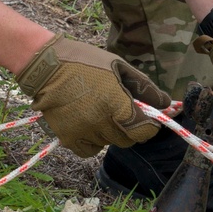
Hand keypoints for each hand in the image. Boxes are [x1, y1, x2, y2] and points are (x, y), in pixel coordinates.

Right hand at [15, 37, 170, 157]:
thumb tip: (167, 103)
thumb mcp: (118, 66)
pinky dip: (93, 141)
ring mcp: (84, 132)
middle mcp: (102, 122)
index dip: (149, 126)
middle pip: (127, 139)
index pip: (144, 131)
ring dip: (110, 132)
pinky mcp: (68, 138)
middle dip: (129, 128)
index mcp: (117, 104)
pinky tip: (88, 124)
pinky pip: (90, 150)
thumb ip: (144, 87)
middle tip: (121, 112)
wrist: (46, 66)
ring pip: (109, 143)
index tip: (146, 118)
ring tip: (100, 112)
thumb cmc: (85, 61)